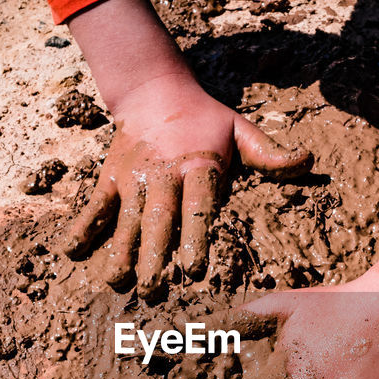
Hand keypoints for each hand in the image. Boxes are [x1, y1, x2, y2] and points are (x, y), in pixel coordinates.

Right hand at [63, 76, 310, 293]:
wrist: (153, 89)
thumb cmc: (206, 119)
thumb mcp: (241, 130)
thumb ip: (269, 154)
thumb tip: (308, 161)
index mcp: (199, 165)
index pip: (198, 206)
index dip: (195, 237)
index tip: (193, 268)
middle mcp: (164, 174)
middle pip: (159, 219)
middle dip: (155, 256)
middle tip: (154, 290)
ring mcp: (133, 177)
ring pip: (127, 219)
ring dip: (121, 251)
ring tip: (117, 282)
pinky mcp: (110, 178)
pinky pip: (95, 205)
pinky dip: (83, 227)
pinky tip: (71, 252)